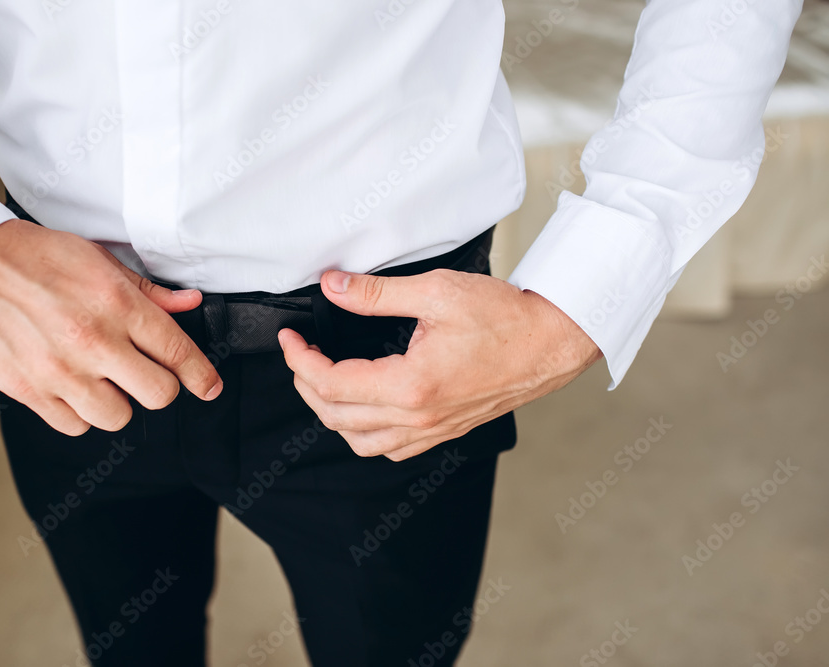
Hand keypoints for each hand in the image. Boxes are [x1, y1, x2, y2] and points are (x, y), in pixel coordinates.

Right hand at [0, 219, 221, 435]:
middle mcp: (94, 341)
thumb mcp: (96, 259)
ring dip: (117, 402)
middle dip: (158, 387)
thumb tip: (189, 304)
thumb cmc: (29, 255)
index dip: (201, 376)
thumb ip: (147, 291)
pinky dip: (78, 413)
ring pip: (118, 417)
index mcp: (117, 304)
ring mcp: (61, 371)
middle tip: (143, 373)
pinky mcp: (29, 390)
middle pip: (158, 395)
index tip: (208, 387)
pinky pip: (74, 426)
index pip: (177, 353)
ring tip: (101, 379)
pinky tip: (70, 388)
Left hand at [278, 268, 601, 460]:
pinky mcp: (443, 431)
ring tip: (321, 381)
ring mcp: (432, 430)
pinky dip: (362, 432)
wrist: (551, 343)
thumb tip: (333, 286)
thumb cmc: (504, 318)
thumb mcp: (435, 292)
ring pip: (359, 441)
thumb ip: (376, 293)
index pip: (331, 384)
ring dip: (331, 414)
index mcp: (411, 386)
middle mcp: (418, 418)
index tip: (291, 339)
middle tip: (300, 354)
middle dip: (306, 385)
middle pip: (336, 417)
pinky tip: (361, 407)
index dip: (300, 361)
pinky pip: (389, 448)